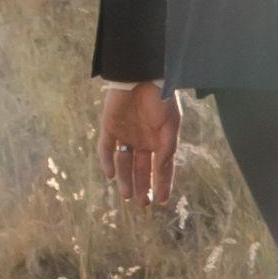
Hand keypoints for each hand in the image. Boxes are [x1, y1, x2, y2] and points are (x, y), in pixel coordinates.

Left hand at [97, 78, 179, 208]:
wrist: (142, 74)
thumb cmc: (162, 98)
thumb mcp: (171, 125)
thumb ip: (167, 148)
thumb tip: (162, 170)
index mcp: (159, 140)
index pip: (162, 168)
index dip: (163, 185)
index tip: (162, 201)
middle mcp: (142, 140)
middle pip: (141, 169)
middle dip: (142, 186)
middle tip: (142, 203)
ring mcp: (125, 134)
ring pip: (123, 163)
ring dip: (125, 178)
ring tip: (128, 194)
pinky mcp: (109, 126)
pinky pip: (106, 147)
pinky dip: (107, 161)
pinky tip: (110, 174)